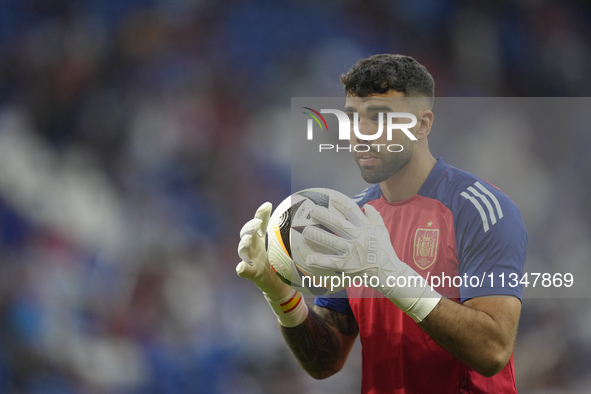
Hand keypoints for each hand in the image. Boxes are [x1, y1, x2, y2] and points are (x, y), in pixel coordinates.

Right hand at [236, 202, 290, 299]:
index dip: (261, 213)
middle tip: (258, 223)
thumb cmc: (284, 262)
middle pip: (246, 232)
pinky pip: (244, 270)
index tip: (268, 205)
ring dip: (243, 244)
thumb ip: (294, 236)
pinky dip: (242, 268)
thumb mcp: (289, 247)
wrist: (281, 285)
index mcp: (263, 237)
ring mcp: (251, 259)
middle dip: (250, 226)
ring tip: (247, 240)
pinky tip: (241, 267)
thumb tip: (312, 220)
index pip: (259, 222)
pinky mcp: (252, 273)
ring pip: (242, 249)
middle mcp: (254, 246)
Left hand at [299, 199, 439, 321]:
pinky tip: (309, 258)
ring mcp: (353, 252)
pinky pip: (332, 262)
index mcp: (366, 228)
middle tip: (313, 211)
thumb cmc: (385, 251)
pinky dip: (320, 261)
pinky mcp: (348, 266)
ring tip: (306, 231)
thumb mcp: (382, 231)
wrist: (389, 273)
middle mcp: (358, 238)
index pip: (353, 212)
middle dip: (325, 217)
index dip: (341, 203)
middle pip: (339, 225)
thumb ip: (375, 217)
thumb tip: (366, 205)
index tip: (330, 197)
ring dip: (318, 236)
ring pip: (332, 242)